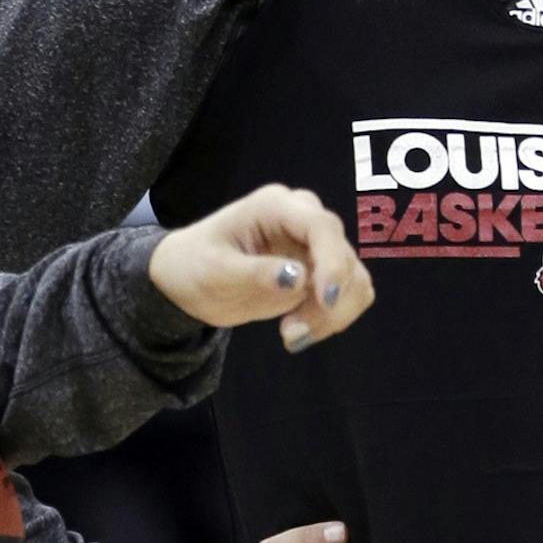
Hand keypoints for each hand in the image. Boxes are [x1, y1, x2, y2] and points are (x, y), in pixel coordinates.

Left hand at [150, 184, 374, 352]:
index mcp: (275, 206)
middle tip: (288, 333)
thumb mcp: (214, 272)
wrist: (188, 279)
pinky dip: (335, 318)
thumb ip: (255, 273)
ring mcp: (316, 245)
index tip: (325, 301)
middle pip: (342, 255)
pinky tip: (301, 330)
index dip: (332, 262)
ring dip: (333, 314)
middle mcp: (303, 219)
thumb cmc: (194, 265)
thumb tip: (299, 279)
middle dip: (326, 301)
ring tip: (290, 335)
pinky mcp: (322, 271)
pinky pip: (350, 294)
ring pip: (354, 278)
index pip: (321, 226)